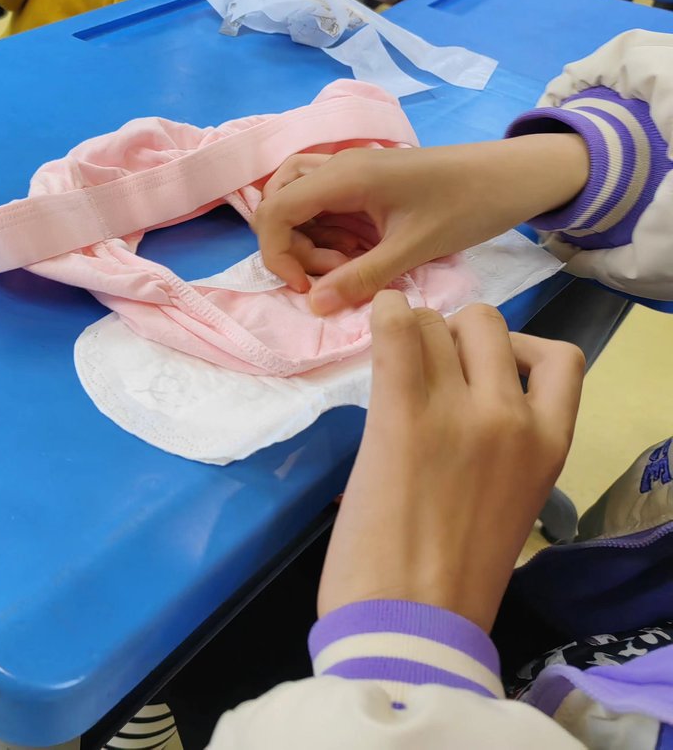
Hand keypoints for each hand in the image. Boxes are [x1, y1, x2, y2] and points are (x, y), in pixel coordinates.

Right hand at [253, 133, 589, 314]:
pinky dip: (325, 229)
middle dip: (289, 243)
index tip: (306, 287)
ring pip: (297, 198)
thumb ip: (360, 278)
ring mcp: (352, 170)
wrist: (515, 176)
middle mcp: (339, 166)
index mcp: (345, 176)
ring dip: (305, 236)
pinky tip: (354, 253)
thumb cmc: (468, 206)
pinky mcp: (366, 180)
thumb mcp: (413, 250)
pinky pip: (324, 202)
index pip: (275, 209)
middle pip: (278, 198)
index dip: (276, 253)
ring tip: (340, 264)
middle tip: (327, 273)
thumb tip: (313, 305)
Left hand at [317, 294, 584, 631]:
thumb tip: (462, 403)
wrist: (411, 622)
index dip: (514, 347)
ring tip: (390, 368)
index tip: (479, 368)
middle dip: (451, 334)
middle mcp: (513, 417)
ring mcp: (459, 412)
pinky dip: (384, 314)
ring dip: (410, 332)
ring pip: (437, 322)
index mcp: (551, 444)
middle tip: (420, 370)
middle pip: (485, 323)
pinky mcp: (402, 416)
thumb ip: (501, 448)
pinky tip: (375, 317)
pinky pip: (397, 333)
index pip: (560, 358)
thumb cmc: (454, 577)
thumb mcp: (510, 502)